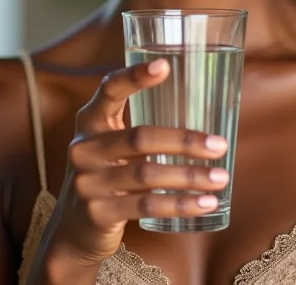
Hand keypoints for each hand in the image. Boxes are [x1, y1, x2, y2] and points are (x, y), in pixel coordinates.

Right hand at [44, 59, 229, 266]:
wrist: (75, 230)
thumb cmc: (109, 175)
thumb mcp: (113, 146)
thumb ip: (142, 130)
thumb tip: (205, 118)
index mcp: (90, 120)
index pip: (109, 89)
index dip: (134, 76)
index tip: (164, 65)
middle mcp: (84, 147)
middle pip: (140, 137)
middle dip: (184, 141)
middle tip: (219, 145)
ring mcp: (88, 181)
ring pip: (148, 174)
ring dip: (190, 177)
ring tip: (220, 177)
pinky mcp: (98, 213)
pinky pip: (147, 206)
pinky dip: (180, 205)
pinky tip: (205, 204)